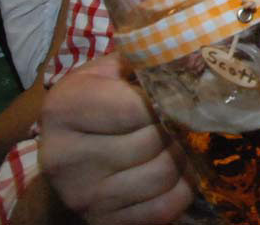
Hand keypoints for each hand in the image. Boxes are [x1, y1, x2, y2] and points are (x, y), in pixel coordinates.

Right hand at [38, 53, 191, 224]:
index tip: (176, 96)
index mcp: (65, 108)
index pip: (138, 106)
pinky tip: (179, 174)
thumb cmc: (95, 108)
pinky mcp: (103, 222)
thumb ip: (141, 58)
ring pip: (164, 174)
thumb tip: (195, 53)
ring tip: (181, 144)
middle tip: (185, 121)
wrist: (64, 166)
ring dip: (184, 158)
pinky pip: (163, 208)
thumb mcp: (105, 74)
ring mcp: (83, 195)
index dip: (168, 100)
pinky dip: (182, 190)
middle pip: (155, 140)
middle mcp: (66, 156)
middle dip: (178, 128)